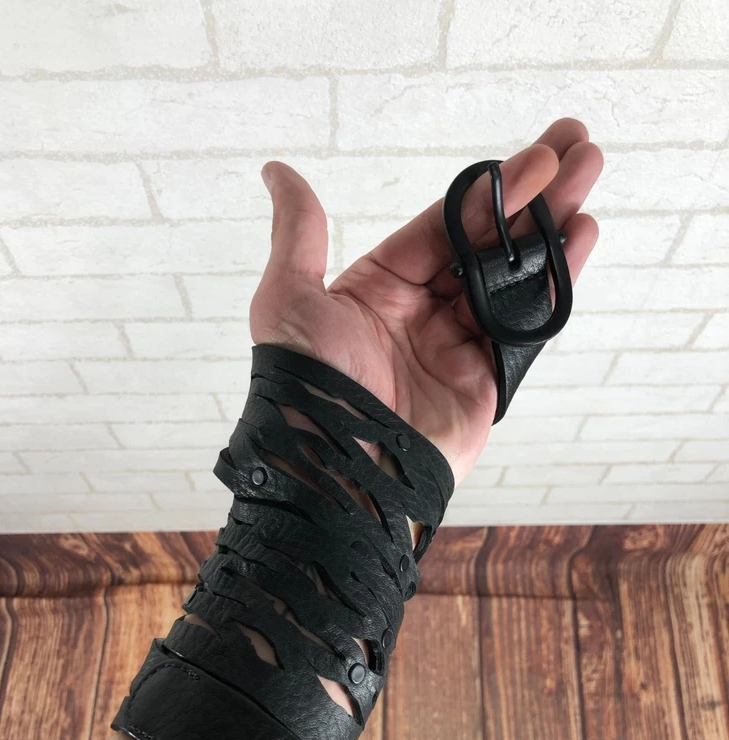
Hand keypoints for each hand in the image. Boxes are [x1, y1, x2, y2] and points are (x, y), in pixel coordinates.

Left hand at [250, 117, 601, 486]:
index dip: (485, 190)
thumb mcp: (288, 298)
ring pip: (513, 277)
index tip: (531, 155)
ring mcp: (458, 346)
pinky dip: (556, 283)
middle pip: (486, 244)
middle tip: (576, 145)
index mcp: (380, 289)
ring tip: (590, 175)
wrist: (338, 468)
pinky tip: (581, 239)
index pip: (441, 227)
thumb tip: (277, 171)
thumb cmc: (306, 384)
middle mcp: (423, 313)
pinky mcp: (488, 381)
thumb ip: (299, 233)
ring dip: (553, 227)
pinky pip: (527, 325)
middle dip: (532, 195)